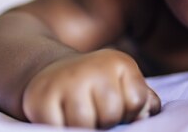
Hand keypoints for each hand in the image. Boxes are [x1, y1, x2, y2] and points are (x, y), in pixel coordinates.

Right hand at [22, 49, 160, 127]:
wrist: (53, 72)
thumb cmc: (97, 85)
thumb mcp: (124, 84)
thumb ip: (143, 100)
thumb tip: (146, 115)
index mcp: (120, 63)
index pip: (136, 102)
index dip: (129, 113)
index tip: (117, 106)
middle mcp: (94, 66)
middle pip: (111, 114)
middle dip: (106, 122)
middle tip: (95, 113)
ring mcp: (66, 81)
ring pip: (84, 124)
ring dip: (83, 128)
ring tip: (79, 116)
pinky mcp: (41, 97)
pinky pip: (57, 129)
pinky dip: (60, 129)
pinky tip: (60, 117)